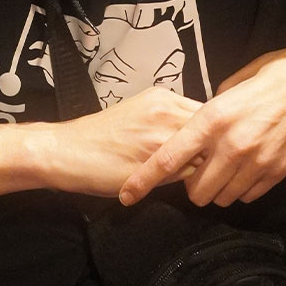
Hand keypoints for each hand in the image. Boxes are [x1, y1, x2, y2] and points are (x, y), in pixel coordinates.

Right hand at [0, 86, 202, 203]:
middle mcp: (166, 109)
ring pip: (203, 152)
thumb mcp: (140, 116)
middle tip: (218, 167)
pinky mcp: (152, 161)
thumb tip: (203, 140)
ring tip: (206, 179)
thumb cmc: (102, 138)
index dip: (216, 133)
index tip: (218, 147)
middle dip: (217, 149)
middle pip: (213, 131)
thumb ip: (171, 122)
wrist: (66, 151)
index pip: (209, 113)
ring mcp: (160, 134)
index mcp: (163, 97)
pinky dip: (190, 181)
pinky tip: (183, 187)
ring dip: (206, 166)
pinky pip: (186, 173)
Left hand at [119, 19, 285, 208]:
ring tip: (225, 167)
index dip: (144, 179)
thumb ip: (212, 109)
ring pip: (222, 197)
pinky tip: (247, 169)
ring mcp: (256, 162)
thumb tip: (199, 124)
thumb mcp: (234, 84)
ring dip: (218, 188)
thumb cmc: (276, 74)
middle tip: (197, 171)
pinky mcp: (278, 172)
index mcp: (213, 117)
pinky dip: (242, 188)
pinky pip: (248, 195)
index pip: (169, 158)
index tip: (127, 194)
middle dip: (191, 185)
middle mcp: (231, 144)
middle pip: (195, 190)